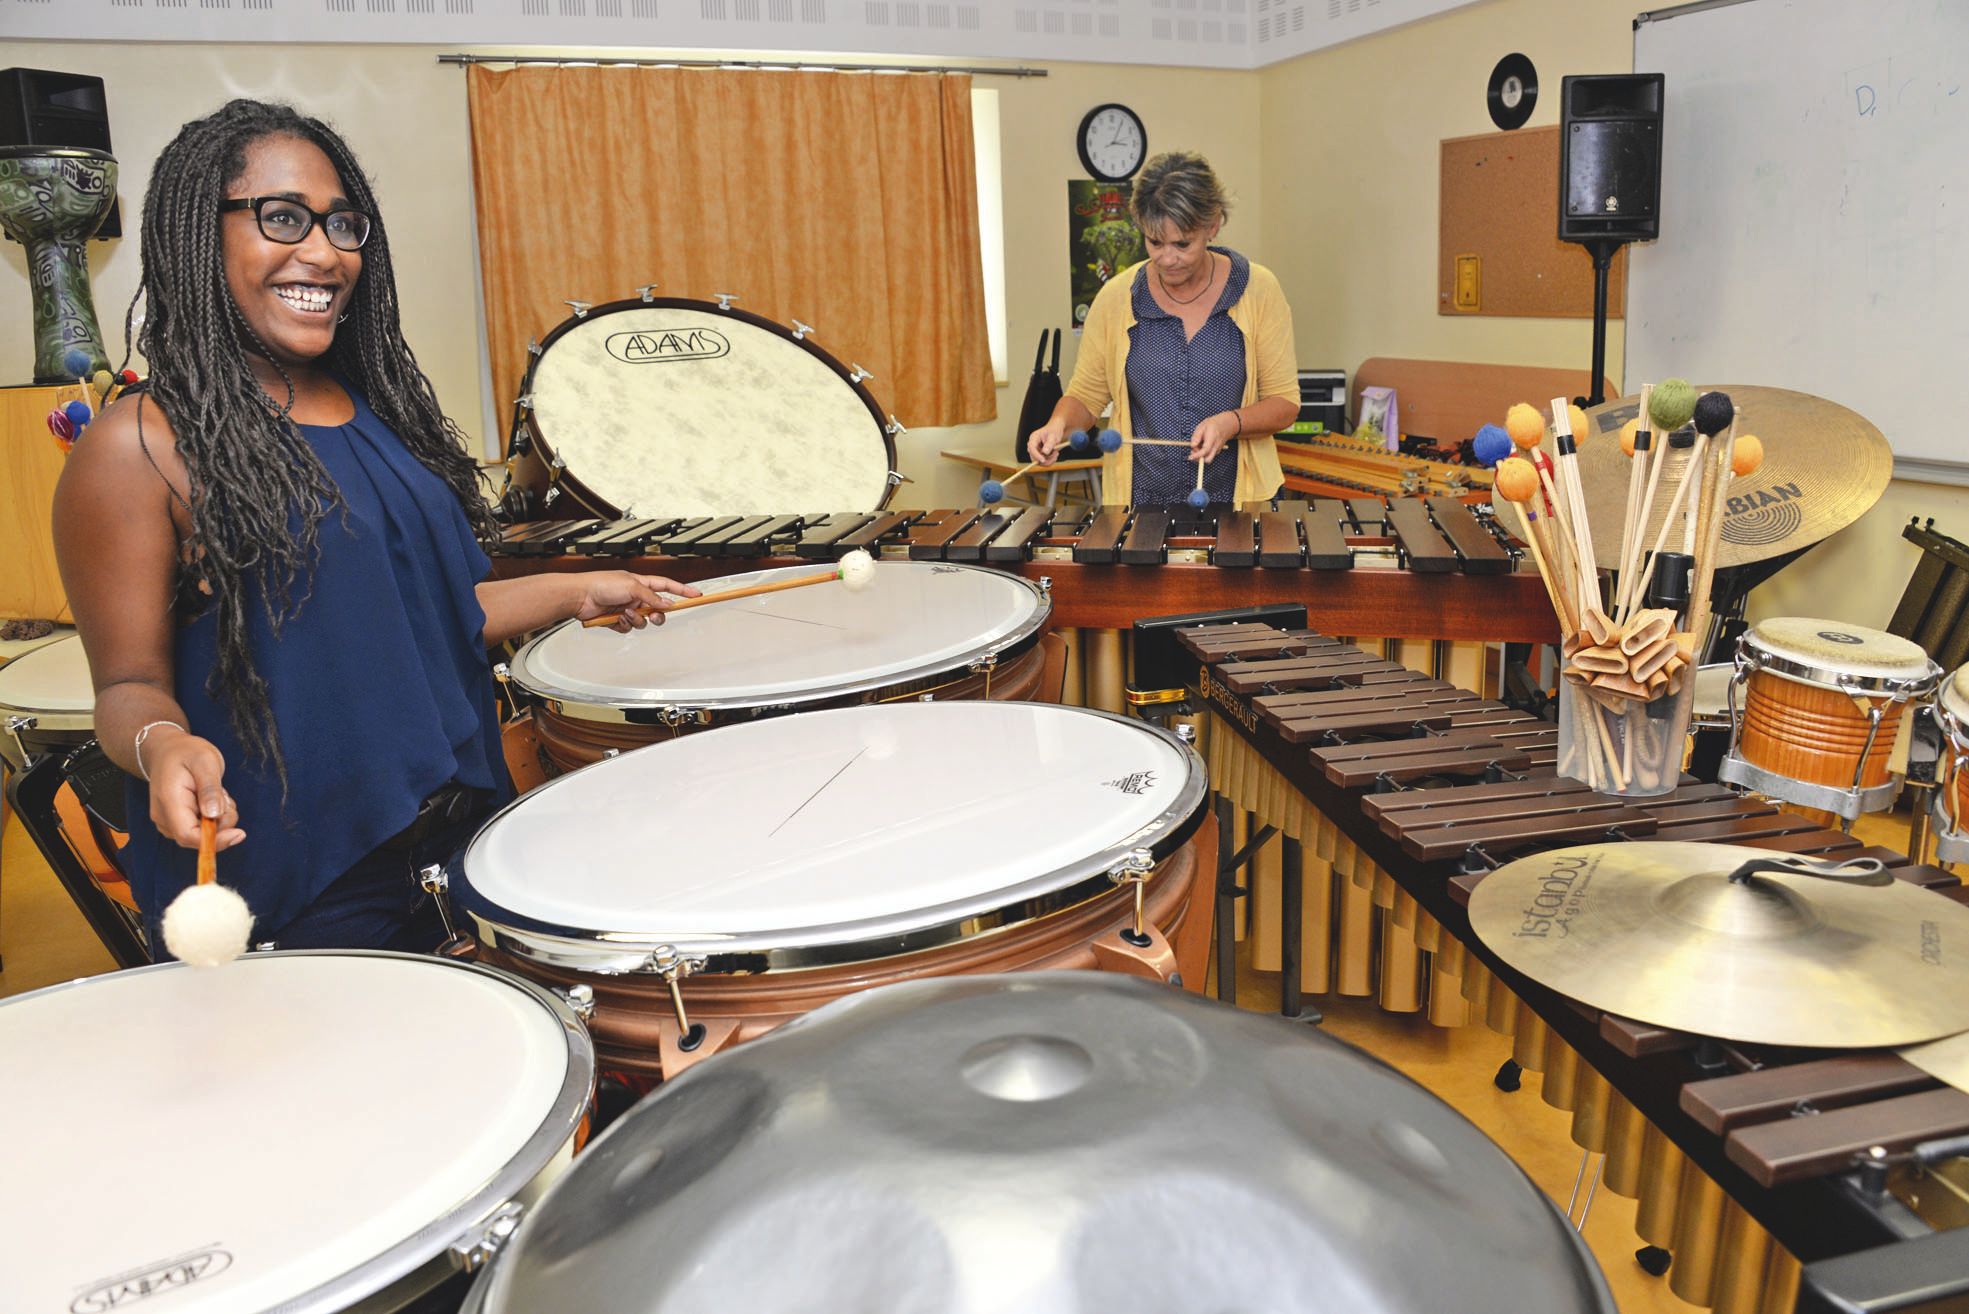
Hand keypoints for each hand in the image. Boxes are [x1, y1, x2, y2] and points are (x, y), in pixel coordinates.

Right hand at [145, 730, 244, 851]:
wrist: (168, 750)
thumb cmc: (186, 752)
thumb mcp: (205, 762)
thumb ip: (210, 789)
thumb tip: (214, 815)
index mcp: (169, 802)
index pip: (188, 835)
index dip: (215, 841)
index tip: (239, 834)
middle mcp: (164, 817)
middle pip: (199, 839)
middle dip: (221, 823)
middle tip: (223, 794)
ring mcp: (169, 822)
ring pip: (204, 835)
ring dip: (220, 817)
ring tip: (215, 791)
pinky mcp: (177, 822)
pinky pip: (203, 829)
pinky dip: (215, 817)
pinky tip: (211, 797)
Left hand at [572, 570, 700, 631]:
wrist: (579, 596)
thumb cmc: (600, 584)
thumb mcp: (631, 587)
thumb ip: (651, 597)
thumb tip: (666, 604)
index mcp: (641, 583)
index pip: (667, 586)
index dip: (682, 590)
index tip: (696, 595)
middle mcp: (635, 596)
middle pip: (657, 609)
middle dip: (656, 614)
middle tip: (654, 615)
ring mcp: (626, 608)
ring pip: (643, 621)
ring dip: (636, 619)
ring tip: (624, 613)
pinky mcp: (616, 620)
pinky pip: (628, 628)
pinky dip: (623, 625)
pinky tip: (614, 618)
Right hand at [1029, 417, 1069, 465]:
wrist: (1057, 431)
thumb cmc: (1054, 431)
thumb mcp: (1053, 436)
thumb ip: (1049, 444)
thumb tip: (1044, 452)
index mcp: (1034, 438)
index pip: (1031, 448)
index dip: (1036, 455)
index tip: (1043, 460)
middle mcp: (1033, 445)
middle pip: (1034, 457)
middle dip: (1045, 459)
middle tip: (1055, 454)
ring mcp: (1036, 451)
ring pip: (1039, 462)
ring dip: (1049, 460)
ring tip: (1056, 453)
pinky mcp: (1040, 455)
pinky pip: (1044, 462)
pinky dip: (1050, 461)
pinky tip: (1055, 454)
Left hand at [1190, 410, 1240, 463]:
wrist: (1226, 424)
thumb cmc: (1213, 424)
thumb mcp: (1202, 426)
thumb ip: (1196, 436)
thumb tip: (1192, 446)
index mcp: (1212, 439)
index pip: (1205, 450)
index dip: (1197, 455)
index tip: (1190, 457)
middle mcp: (1216, 446)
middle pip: (1208, 459)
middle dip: (1199, 459)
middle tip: (1193, 451)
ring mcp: (1218, 449)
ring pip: (1208, 458)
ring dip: (1201, 455)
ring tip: (1198, 445)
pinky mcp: (1217, 451)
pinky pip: (1209, 455)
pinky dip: (1204, 453)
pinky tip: (1202, 445)